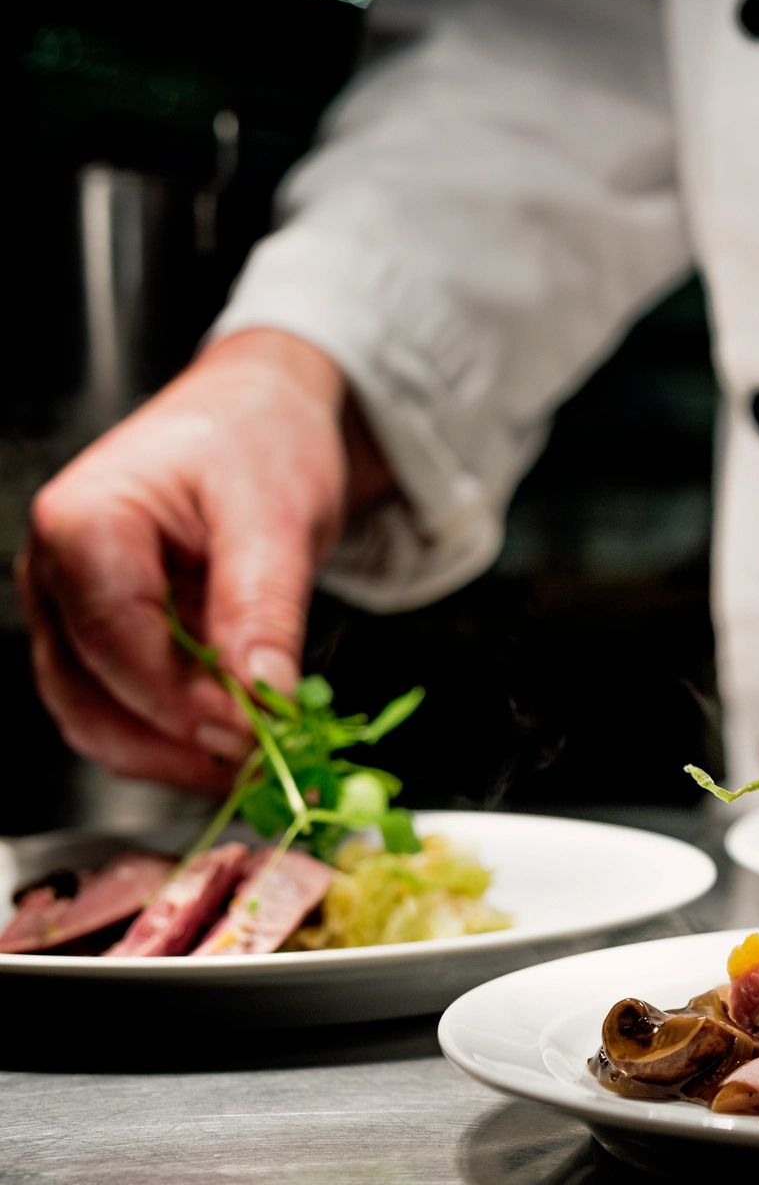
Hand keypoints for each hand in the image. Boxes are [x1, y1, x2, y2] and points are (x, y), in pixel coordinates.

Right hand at [18, 328, 384, 787]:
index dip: (182, 703)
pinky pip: (124, 710)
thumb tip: (265, 694)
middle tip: (261, 765)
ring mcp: (71, 611)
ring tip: (255, 763)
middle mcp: (55, 573)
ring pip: (97, 718)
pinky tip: (236, 743)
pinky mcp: (105, 639)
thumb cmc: (259, 442)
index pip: (115, 643)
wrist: (261, 418)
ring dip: (173, 755)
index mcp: (83, 524)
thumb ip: (265, 607)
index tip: (253, 734)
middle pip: (90, 696)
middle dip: (176, 744)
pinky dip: (176, 738)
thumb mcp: (277, 517)